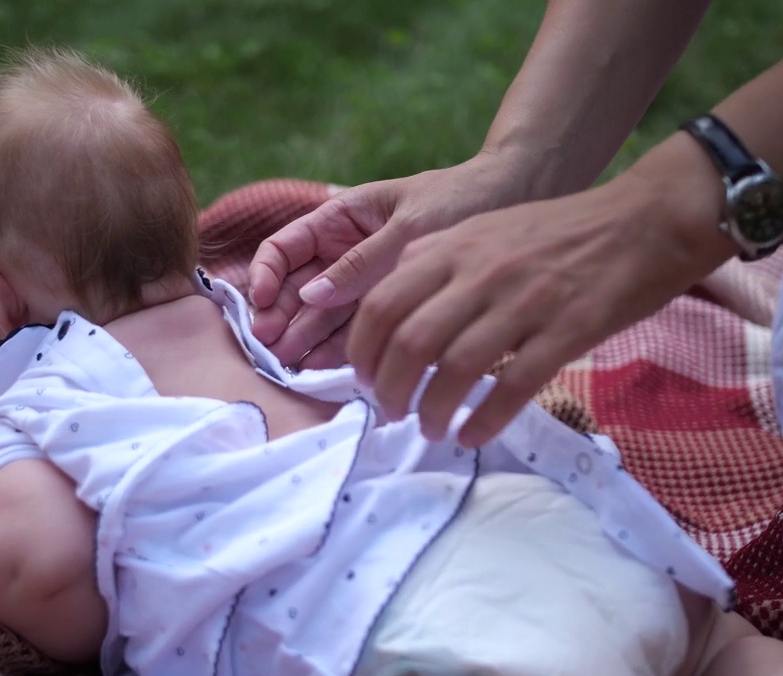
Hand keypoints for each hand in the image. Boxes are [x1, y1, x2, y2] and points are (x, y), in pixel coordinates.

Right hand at [248, 150, 530, 367]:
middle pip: (297, 288)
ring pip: (322, 314)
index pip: (285, 247)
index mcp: (342, 218)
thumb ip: (361, 263)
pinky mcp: (393, 309)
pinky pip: (357, 330)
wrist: (521, 200)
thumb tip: (309, 297)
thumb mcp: (409, 227)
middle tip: (272, 349)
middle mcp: (347, 252)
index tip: (261, 303)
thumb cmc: (462, 199)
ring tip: (290, 367)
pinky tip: (322, 369)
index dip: (266, 274)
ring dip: (304, 339)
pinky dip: (338, 350)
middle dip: (280, 316)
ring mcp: (367, 283)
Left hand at [346, 170, 734, 446]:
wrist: (645, 220)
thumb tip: (390, 303)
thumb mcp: (485, 229)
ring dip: (431, 411)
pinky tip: (473, 436)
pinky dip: (484, 421)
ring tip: (429, 430)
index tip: (363, 380)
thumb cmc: (561, 231)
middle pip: (409, 342)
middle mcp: (480, 273)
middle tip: (390, 413)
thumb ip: (435, 260)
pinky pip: (514, 387)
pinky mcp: (567, 332)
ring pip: (456, 370)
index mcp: (454, 247)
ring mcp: (525, 303)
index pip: (382, 304)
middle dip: (388, 389)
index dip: (362, 352)